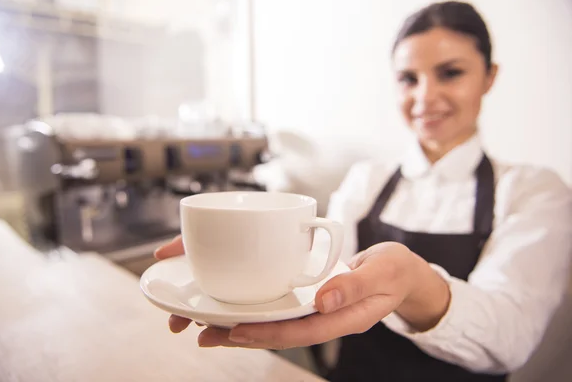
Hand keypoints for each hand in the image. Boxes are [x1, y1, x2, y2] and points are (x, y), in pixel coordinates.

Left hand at [154, 238, 450, 348]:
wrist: (402, 273)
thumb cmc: (397, 271)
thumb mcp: (385, 272)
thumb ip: (358, 285)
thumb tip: (324, 299)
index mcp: (342, 318)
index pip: (300, 331)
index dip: (266, 333)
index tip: (235, 331)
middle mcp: (323, 317)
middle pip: (276, 331)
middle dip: (240, 333)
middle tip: (201, 331)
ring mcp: (315, 309)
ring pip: (272, 321)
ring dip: (239, 322)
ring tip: (202, 323)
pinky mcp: (309, 296)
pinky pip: (278, 304)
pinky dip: (254, 304)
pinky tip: (232, 302)